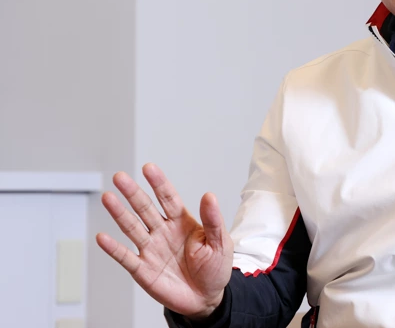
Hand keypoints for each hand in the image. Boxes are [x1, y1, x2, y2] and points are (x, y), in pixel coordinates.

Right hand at [96, 163, 233, 318]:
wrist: (206, 298)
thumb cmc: (214, 267)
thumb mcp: (220, 242)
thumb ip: (213, 220)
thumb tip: (209, 195)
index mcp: (182, 222)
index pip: (168, 198)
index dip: (158, 183)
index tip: (148, 168)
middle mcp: (163, 231)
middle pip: (145, 208)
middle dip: (133, 192)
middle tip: (120, 177)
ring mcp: (151, 249)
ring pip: (132, 227)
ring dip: (119, 213)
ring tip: (108, 197)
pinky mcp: (143, 269)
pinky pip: (126, 257)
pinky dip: (113, 248)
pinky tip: (102, 237)